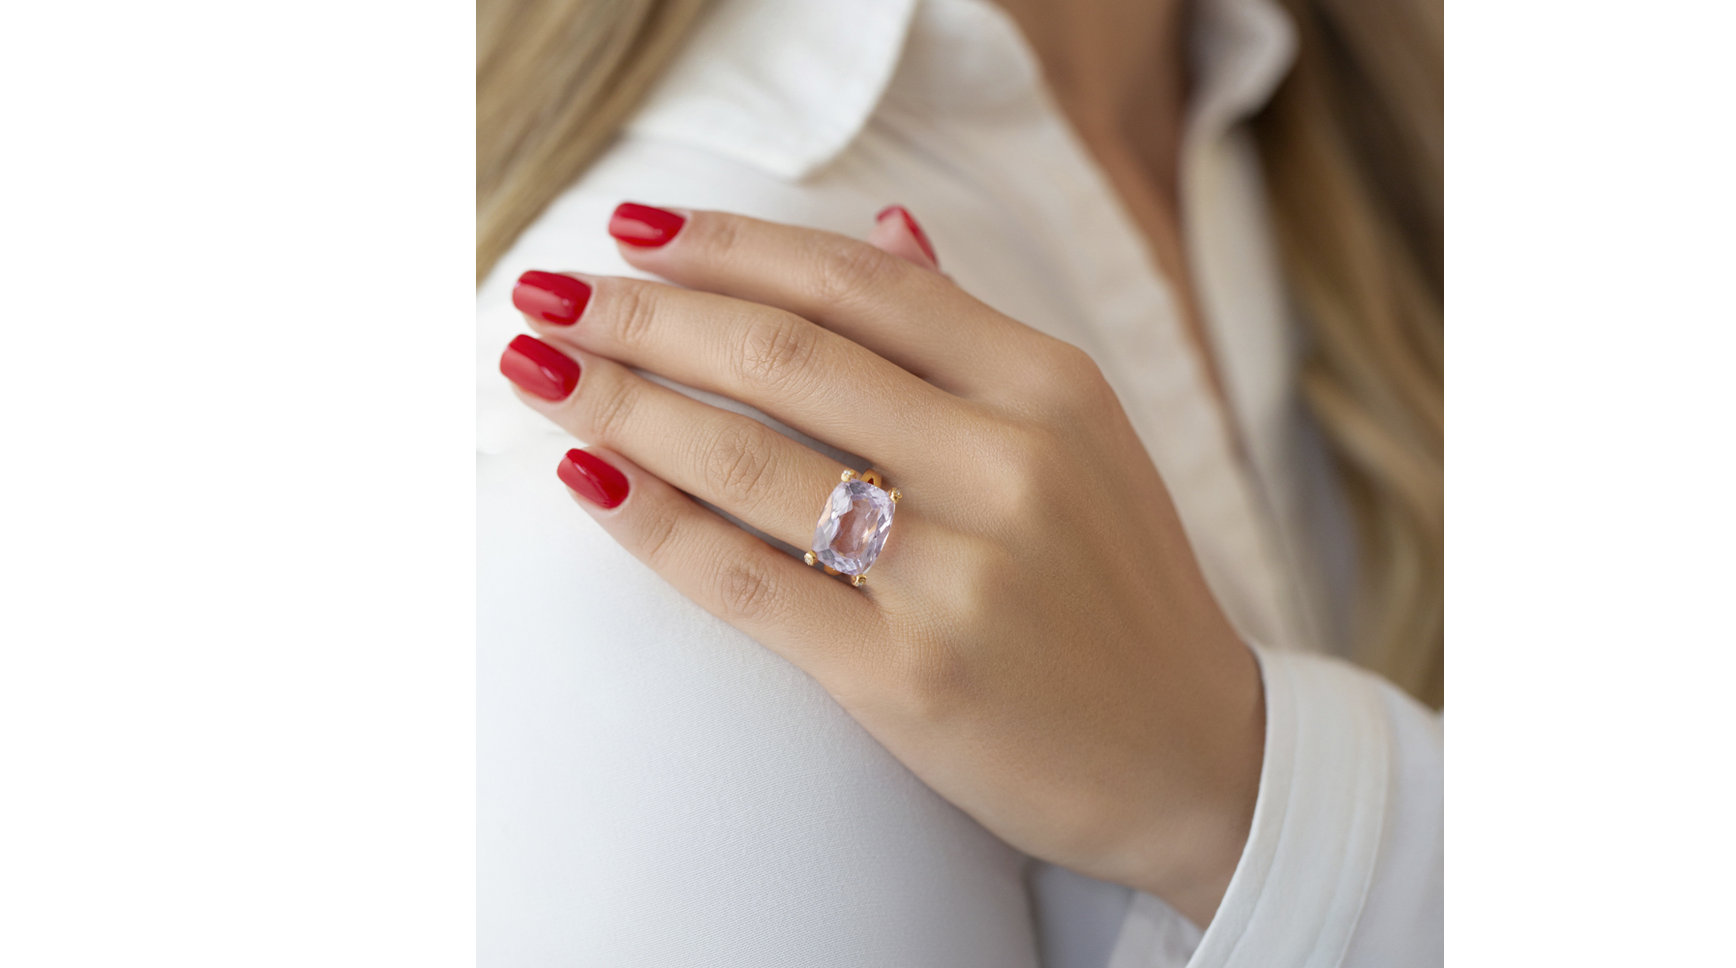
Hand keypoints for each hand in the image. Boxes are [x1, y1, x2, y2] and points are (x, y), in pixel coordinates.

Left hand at [500, 204, 1264, 923]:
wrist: (1193, 756)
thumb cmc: (1119, 588)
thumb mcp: (1080, 436)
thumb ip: (973, 334)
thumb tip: (881, 224)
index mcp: (1049, 386)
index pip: (860, 281)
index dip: (730, 245)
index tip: (635, 230)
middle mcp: (1008, 463)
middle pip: (785, 353)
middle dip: (644, 313)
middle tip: (549, 292)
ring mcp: (959, 573)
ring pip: (749, 458)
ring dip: (621, 402)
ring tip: (538, 369)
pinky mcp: (908, 676)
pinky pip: (746, 580)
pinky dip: (652, 522)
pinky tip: (589, 477)